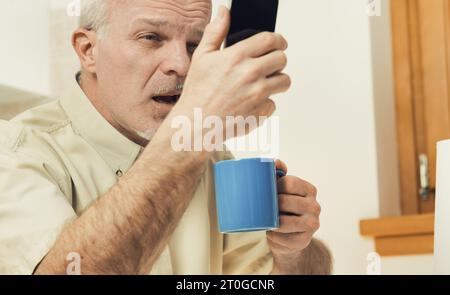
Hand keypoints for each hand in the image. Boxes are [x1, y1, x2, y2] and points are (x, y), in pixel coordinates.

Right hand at [173, 6, 290, 138]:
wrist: (197, 125)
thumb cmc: (197, 91)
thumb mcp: (202, 57)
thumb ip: (216, 31)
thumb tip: (224, 11)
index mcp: (238, 56)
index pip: (272, 39)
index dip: (278, 40)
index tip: (278, 44)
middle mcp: (251, 73)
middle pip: (282, 59)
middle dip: (277, 61)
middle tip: (268, 66)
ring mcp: (258, 94)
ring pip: (284, 81)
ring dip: (276, 81)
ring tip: (261, 85)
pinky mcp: (261, 111)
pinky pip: (273, 103)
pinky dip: (265, 103)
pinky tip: (249, 104)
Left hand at [267, 160, 320, 269]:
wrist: (290, 237)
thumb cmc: (284, 209)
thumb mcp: (282, 190)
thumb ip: (278, 174)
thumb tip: (274, 162)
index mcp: (309, 190)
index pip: (288, 183)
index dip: (273, 187)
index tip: (266, 191)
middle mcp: (314, 206)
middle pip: (284, 201)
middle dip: (270, 206)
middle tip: (262, 208)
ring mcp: (312, 224)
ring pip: (283, 222)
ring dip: (271, 222)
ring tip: (266, 221)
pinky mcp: (304, 241)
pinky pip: (282, 237)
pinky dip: (273, 236)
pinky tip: (272, 233)